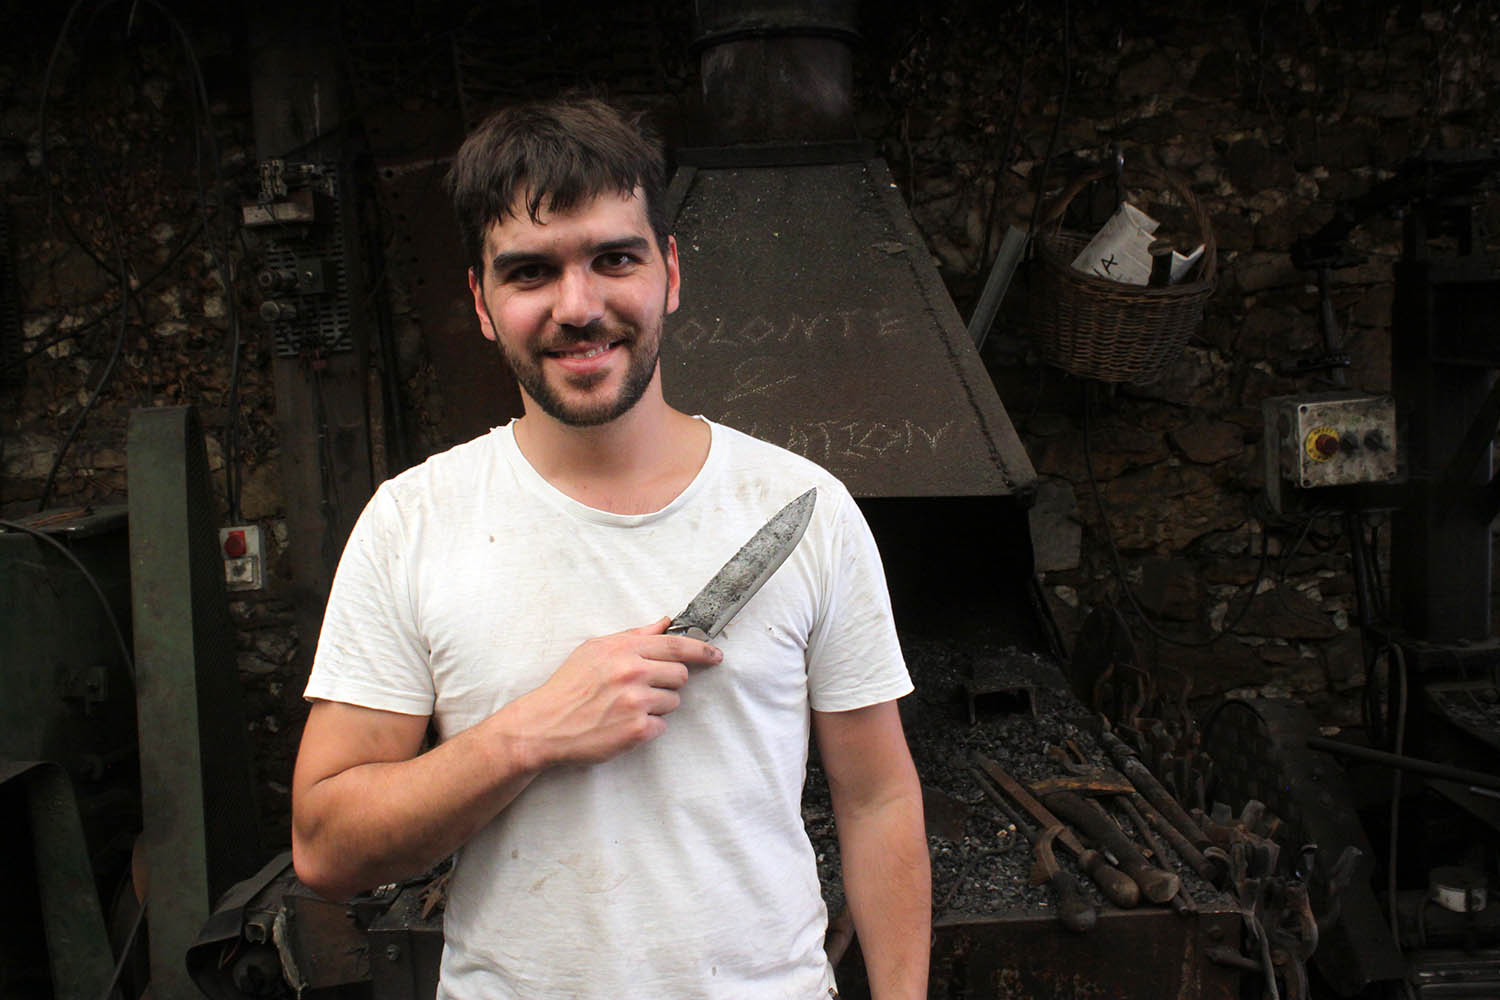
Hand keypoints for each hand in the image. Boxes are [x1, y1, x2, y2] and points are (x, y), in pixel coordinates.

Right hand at [513, 617, 721, 767]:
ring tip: (626, 707)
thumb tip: (664, 624)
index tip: (715, 655)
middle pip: (681, 675)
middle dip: (667, 682)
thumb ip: (634, 636)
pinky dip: (647, 727)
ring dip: (657, 706)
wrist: (544, 724)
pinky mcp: (637, 730)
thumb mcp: (595, 649)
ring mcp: (637, 703)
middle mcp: (633, 673)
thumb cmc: (569, 686)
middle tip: (642, 688)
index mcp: (624, 650)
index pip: (676, 646)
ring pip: (673, 702)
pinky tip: (622, 724)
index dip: (701, 650)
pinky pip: (661, 726)